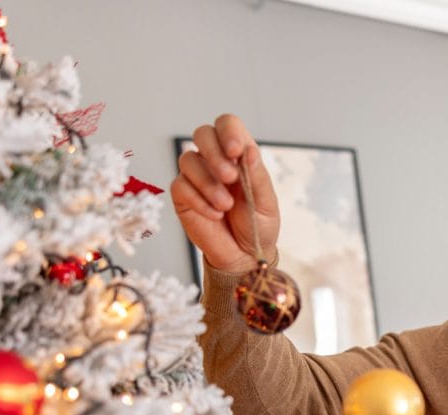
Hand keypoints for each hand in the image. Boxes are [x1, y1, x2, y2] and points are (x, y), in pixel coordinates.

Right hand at [170, 114, 280, 272]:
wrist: (245, 256)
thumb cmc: (258, 226)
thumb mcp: (266, 203)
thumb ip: (257, 177)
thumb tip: (249, 151)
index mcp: (239, 155)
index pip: (228, 125)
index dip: (228, 132)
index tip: (236, 152)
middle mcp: (215, 160)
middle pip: (202, 133)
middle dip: (215, 154)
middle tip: (230, 178)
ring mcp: (197, 176)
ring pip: (188, 159)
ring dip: (208, 183)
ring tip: (226, 206)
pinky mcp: (183, 195)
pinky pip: (181, 185)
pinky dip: (199, 200)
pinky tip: (214, 214)